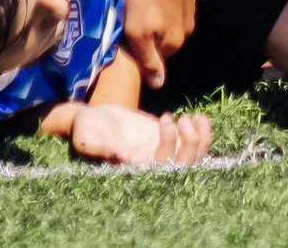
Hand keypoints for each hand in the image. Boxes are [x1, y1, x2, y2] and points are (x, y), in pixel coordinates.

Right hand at [66, 104, 213, 165]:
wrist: (93, 119)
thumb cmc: (86, 130)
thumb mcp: (88, 137)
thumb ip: (103, 147)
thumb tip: (125, 158)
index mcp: (135, 171)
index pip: (163, 169)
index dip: (172, 147)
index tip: (165, 118)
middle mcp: (152, 167)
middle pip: (184, 168)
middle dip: (191, 145)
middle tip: (183, 119)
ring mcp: (162, 155)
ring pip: (193, 159)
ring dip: (201, 140)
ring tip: (196, 117)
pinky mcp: (168, 143)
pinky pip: (192, 145)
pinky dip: (201, 133)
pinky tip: (199, 117)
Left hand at [122, 0, 197, 88]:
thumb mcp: (138, 32)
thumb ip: (148, 61)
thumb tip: (159, 86)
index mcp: (174, 43)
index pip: (156, 58)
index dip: (140, 49)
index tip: (128, 37)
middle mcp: (187, 30)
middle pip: (164, 41)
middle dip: (150, 34)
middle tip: (133, 18)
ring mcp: (191, 10)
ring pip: (170, 23)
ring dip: (158, 18)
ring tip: (143, 3)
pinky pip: (175, 6)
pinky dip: (165, 3)